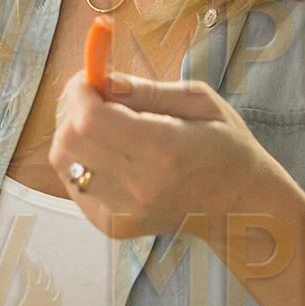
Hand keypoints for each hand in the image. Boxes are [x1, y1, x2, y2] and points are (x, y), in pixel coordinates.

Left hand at [46, 69, 287, 244]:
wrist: (240, 207)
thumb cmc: (224, 145)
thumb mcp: (200, 101)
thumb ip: (148, 90)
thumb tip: (103, 80)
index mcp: (165, 150)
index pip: (90, 120)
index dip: (79, 93)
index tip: (92, 79)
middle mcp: (139, 186)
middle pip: (69, 141)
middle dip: (72, 109)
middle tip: (97, 99)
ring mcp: (123, 212)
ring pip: (64, 162)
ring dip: (73, 135)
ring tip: (105, 127)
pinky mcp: (112, 226)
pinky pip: (74, 183)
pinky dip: (80, 161)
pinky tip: (108, 155)